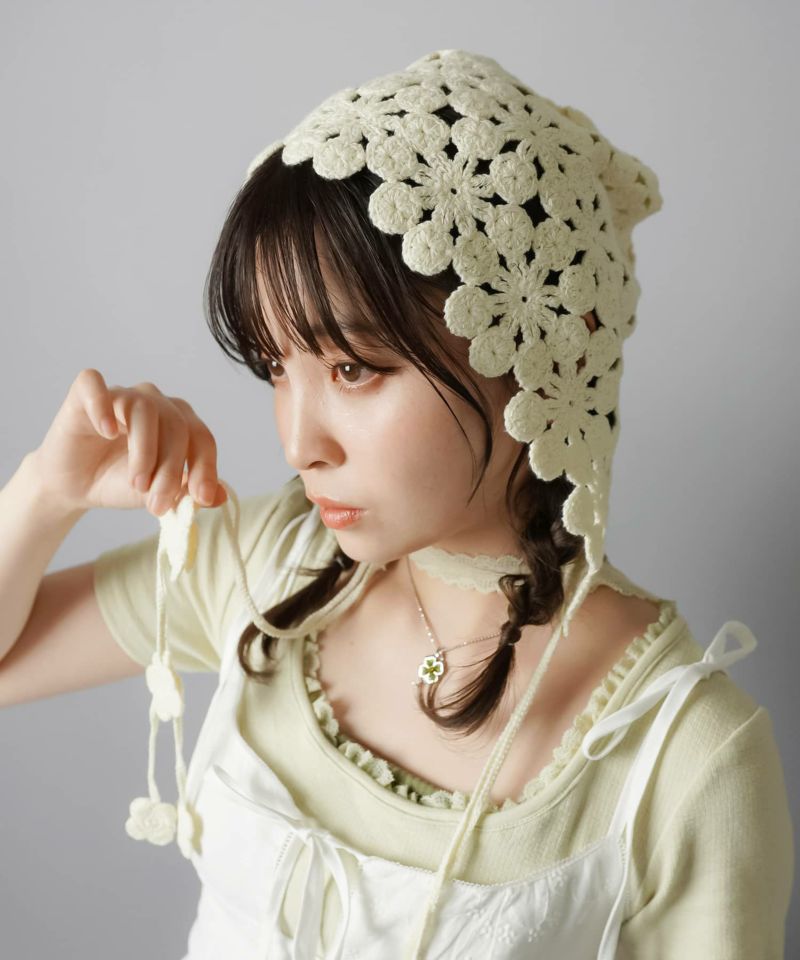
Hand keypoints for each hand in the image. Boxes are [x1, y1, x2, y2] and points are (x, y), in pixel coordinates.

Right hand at [30, 368, 227, 517]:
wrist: (75, 485)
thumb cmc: (119, 482)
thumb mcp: (158, 494)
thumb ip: (188, 492)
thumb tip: (220, 495)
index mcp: (180, 422)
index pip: (202, 438)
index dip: (205, 467)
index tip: (202, 498)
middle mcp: (156, 403)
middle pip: (177, 426)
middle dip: (171, 469)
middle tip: (158, 503)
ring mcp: (122, 395)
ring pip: (145, 409)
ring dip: (145, 451)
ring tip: (137, 483)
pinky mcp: (85, 394)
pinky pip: (94, 386)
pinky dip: (102, 407)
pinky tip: (107, 432)